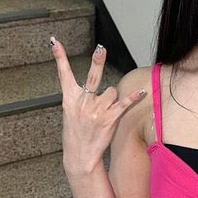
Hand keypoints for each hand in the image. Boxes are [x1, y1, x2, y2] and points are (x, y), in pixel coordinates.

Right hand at [50, 37, 146, 175]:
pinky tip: (142, 92)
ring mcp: (96, 111)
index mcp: (70, 99)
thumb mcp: (70, 113)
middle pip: (93, 77)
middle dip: (97, 62)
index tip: (55, 41)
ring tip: (105, 111)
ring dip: (113, 98)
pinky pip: (124, 104)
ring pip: (112, 91)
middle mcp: (83, 103)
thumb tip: (92, 85)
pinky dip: (134, 97)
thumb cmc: (76, 133)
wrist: (80, 156)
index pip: (63, 74)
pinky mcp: (109, 119)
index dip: (59, 57)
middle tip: (101, 49)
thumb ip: (79, 97)